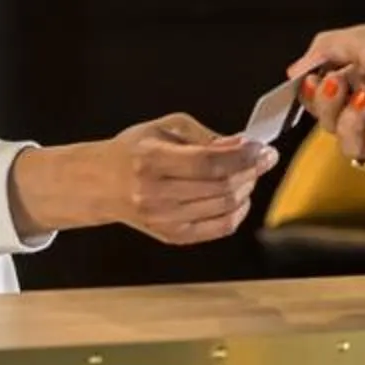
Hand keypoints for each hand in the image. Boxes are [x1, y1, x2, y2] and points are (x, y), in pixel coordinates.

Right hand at [9, 115, 273, 244]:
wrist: (101, 184)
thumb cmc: (134, 150)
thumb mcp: (165, 128)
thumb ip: (206, 136)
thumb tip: (242, 146)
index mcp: (151, 161)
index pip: (209, 163)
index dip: (243, 156)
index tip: (263, 149)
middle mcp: (156, 195)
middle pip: (221, 187)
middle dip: (250, 170)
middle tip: (261, 158)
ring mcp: (164, 220)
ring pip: (225, 207)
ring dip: (246, 187)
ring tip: (248, 172)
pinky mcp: (173, 236)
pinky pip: (219, 228)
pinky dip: (238, 211)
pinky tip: (239, 196)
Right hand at [283, 25, 364, 170]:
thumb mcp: (360, 39)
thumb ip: (323, 50)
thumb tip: (293, 72)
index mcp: (363, 80)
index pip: (322, 98)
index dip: (311, 95)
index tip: (308, 81)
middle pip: (327, 123)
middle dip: (328, 105)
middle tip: (340, 84)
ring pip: (347, 144)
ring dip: (352, 120)